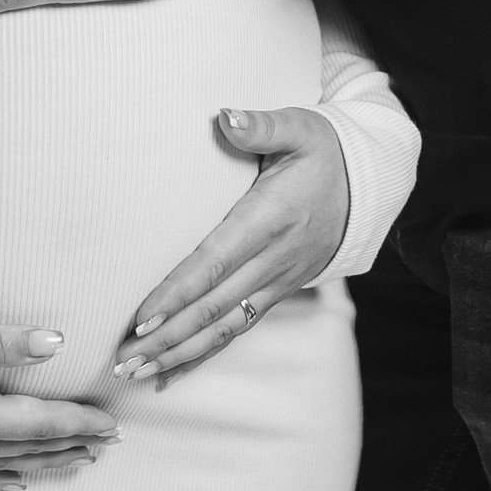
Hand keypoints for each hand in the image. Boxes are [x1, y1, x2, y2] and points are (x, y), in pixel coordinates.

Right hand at [0, 314, 118, 490]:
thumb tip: (54, 342)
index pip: (35, 423)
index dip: (76, 423)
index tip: (110, 424)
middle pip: (23, 448)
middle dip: (68, 445)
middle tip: (107, 444)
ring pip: (0, 465)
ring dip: (42, 463)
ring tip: (76, 462)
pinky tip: (12, 485)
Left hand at [112, 107, 348, 382]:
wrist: (368, 185)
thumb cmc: (325, 151)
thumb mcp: (300, 127)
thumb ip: (261, 126)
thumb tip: (225, 116)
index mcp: (269, 218)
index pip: (215, 263)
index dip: (177, 293)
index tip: (142, 319)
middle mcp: (273, 258)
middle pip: (213, 307)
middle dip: (167, 338)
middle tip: (122, 359)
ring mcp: (277, 281)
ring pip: (224, 327)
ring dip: (179, 354)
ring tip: (136, 373)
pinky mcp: (277, 291)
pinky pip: (239, 329)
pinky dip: (204, 354)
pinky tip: (172, 372)